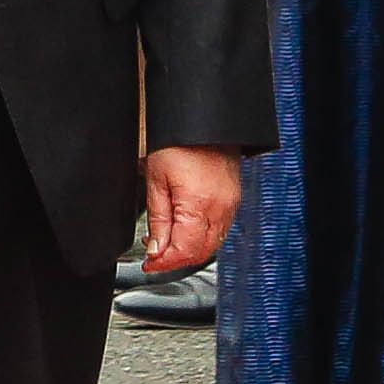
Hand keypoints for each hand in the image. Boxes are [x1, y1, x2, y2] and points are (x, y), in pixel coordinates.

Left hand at [143, 144, 241, 271]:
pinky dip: (203, 236)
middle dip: (176, 260)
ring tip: (167, 241)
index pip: (184, 251)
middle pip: (201, 253)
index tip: (149, 263)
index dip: (164, 263)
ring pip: (213, 244)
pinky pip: (221, 229)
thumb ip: (157, 220)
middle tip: (155, 255)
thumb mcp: (156, 180)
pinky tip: (187, 229)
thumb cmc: (178, 142)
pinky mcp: (234, 199)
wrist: (202, 120)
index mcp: (199, 205)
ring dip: (190, 249)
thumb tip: (156, 249)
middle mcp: (220, 208)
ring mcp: (230, 204)